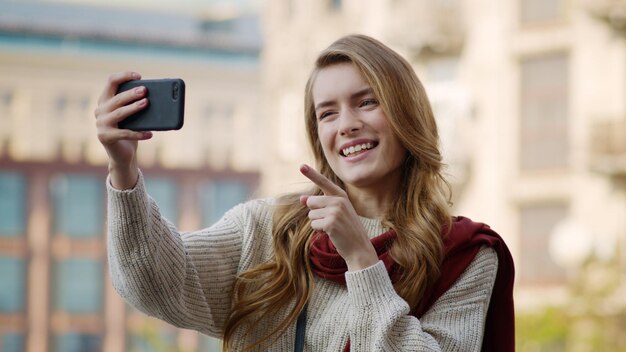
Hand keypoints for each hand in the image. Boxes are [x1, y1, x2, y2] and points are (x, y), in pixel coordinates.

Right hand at [94, 71, 151, 188]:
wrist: (123, 155)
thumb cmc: (130, 131)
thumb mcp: (133, 116)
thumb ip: (136, 104)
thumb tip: (154, 96)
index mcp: (105, 101)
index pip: (111, 81)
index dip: (124, 76)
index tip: (139, 76)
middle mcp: (99, 111)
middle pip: (116, 98)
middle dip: (131, 93)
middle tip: (145, 90)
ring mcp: (100, 124)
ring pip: (119, 113)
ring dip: (133, 108)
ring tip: (146, 104)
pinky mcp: (105, 137)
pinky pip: (124, 133)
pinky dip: (139, 133)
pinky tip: (150, 134)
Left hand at [299, 164, 378, 270]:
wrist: (359, 247)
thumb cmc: (347, 229)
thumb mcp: (335, 213)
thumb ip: (320, 204)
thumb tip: (301, 198)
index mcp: (341, 196)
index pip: (323, 182)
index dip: (311, 174)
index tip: (301, 166)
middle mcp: (338, 201)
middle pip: (311, 202)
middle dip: (316, 213)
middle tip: (331, 222)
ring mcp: (335, 211)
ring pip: (311, 215)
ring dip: (318, 223)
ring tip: (333, 228)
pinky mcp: (330, 223)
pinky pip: (313, 225)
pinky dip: (319, 231)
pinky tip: (332, 233)